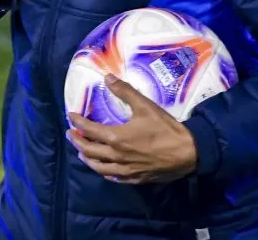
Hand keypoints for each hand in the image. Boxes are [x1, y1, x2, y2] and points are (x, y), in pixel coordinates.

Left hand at [67, 74, 197, 184]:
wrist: (187, 152)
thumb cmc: (165, 128)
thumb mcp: (145, 106)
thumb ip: (124, 92)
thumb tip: (107, 78)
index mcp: (116, 138)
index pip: (89, 130)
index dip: (78, 122)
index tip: (70, 116)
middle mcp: (116, 156)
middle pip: (89, 150)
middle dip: (77, 141)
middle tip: (71, 134)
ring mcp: (124, 170)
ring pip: (98, 167)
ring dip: (87, 158)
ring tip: (81, 152)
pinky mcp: (134, 178)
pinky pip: (113, 177)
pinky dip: (103, 171)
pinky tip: (103, 168)